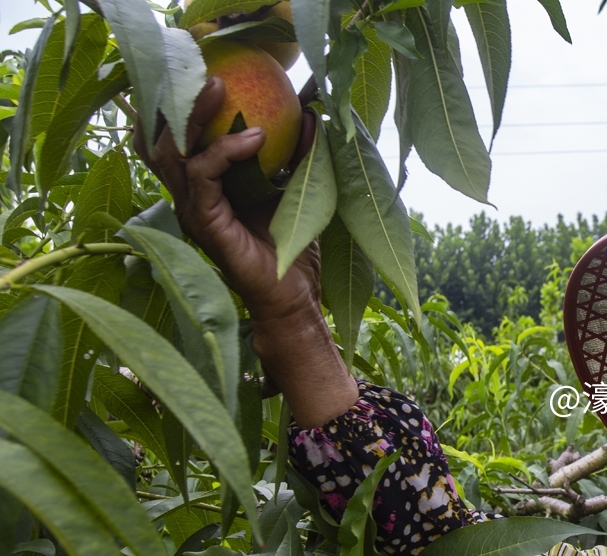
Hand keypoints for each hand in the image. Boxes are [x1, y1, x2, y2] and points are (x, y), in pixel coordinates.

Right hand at [133, 78, 357, 427]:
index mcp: (206, 186)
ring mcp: (192, 210)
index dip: (187, 105)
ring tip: (222, 91)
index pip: (179, 137)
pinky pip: (202, 176)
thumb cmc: (295, 250)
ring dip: (195, 117)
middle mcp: (190, 196)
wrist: (294, 298)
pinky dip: (224, 151)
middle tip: (212, 75)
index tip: (219, 76)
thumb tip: (312, 114)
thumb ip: (301, 155)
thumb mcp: (300, 192)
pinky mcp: (205, 224)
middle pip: (162, 137)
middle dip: (180, 101)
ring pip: (170, 152)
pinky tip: (255, 139)